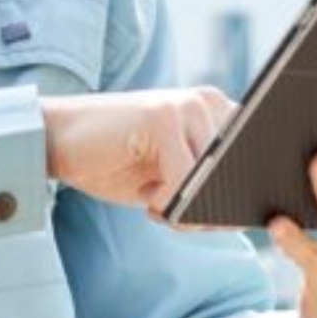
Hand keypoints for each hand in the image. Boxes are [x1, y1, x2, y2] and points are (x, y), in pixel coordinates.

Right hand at [41, 86, 235, 223]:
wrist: (57, 139)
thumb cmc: (117, 162)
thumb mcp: (171, 179)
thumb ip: (208, 188)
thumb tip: (245, 214)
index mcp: (219, 113)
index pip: (259, 156)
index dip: (244, 193)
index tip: (228, 215)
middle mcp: (210, 102)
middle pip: (239, 172)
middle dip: (213, 207)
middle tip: (172, 210)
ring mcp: (188, 104)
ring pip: (214, 179)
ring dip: (187, 208)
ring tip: (156, 199)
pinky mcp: (163, 116)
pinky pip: (185, 181)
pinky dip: (166, 203)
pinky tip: (145, 195)